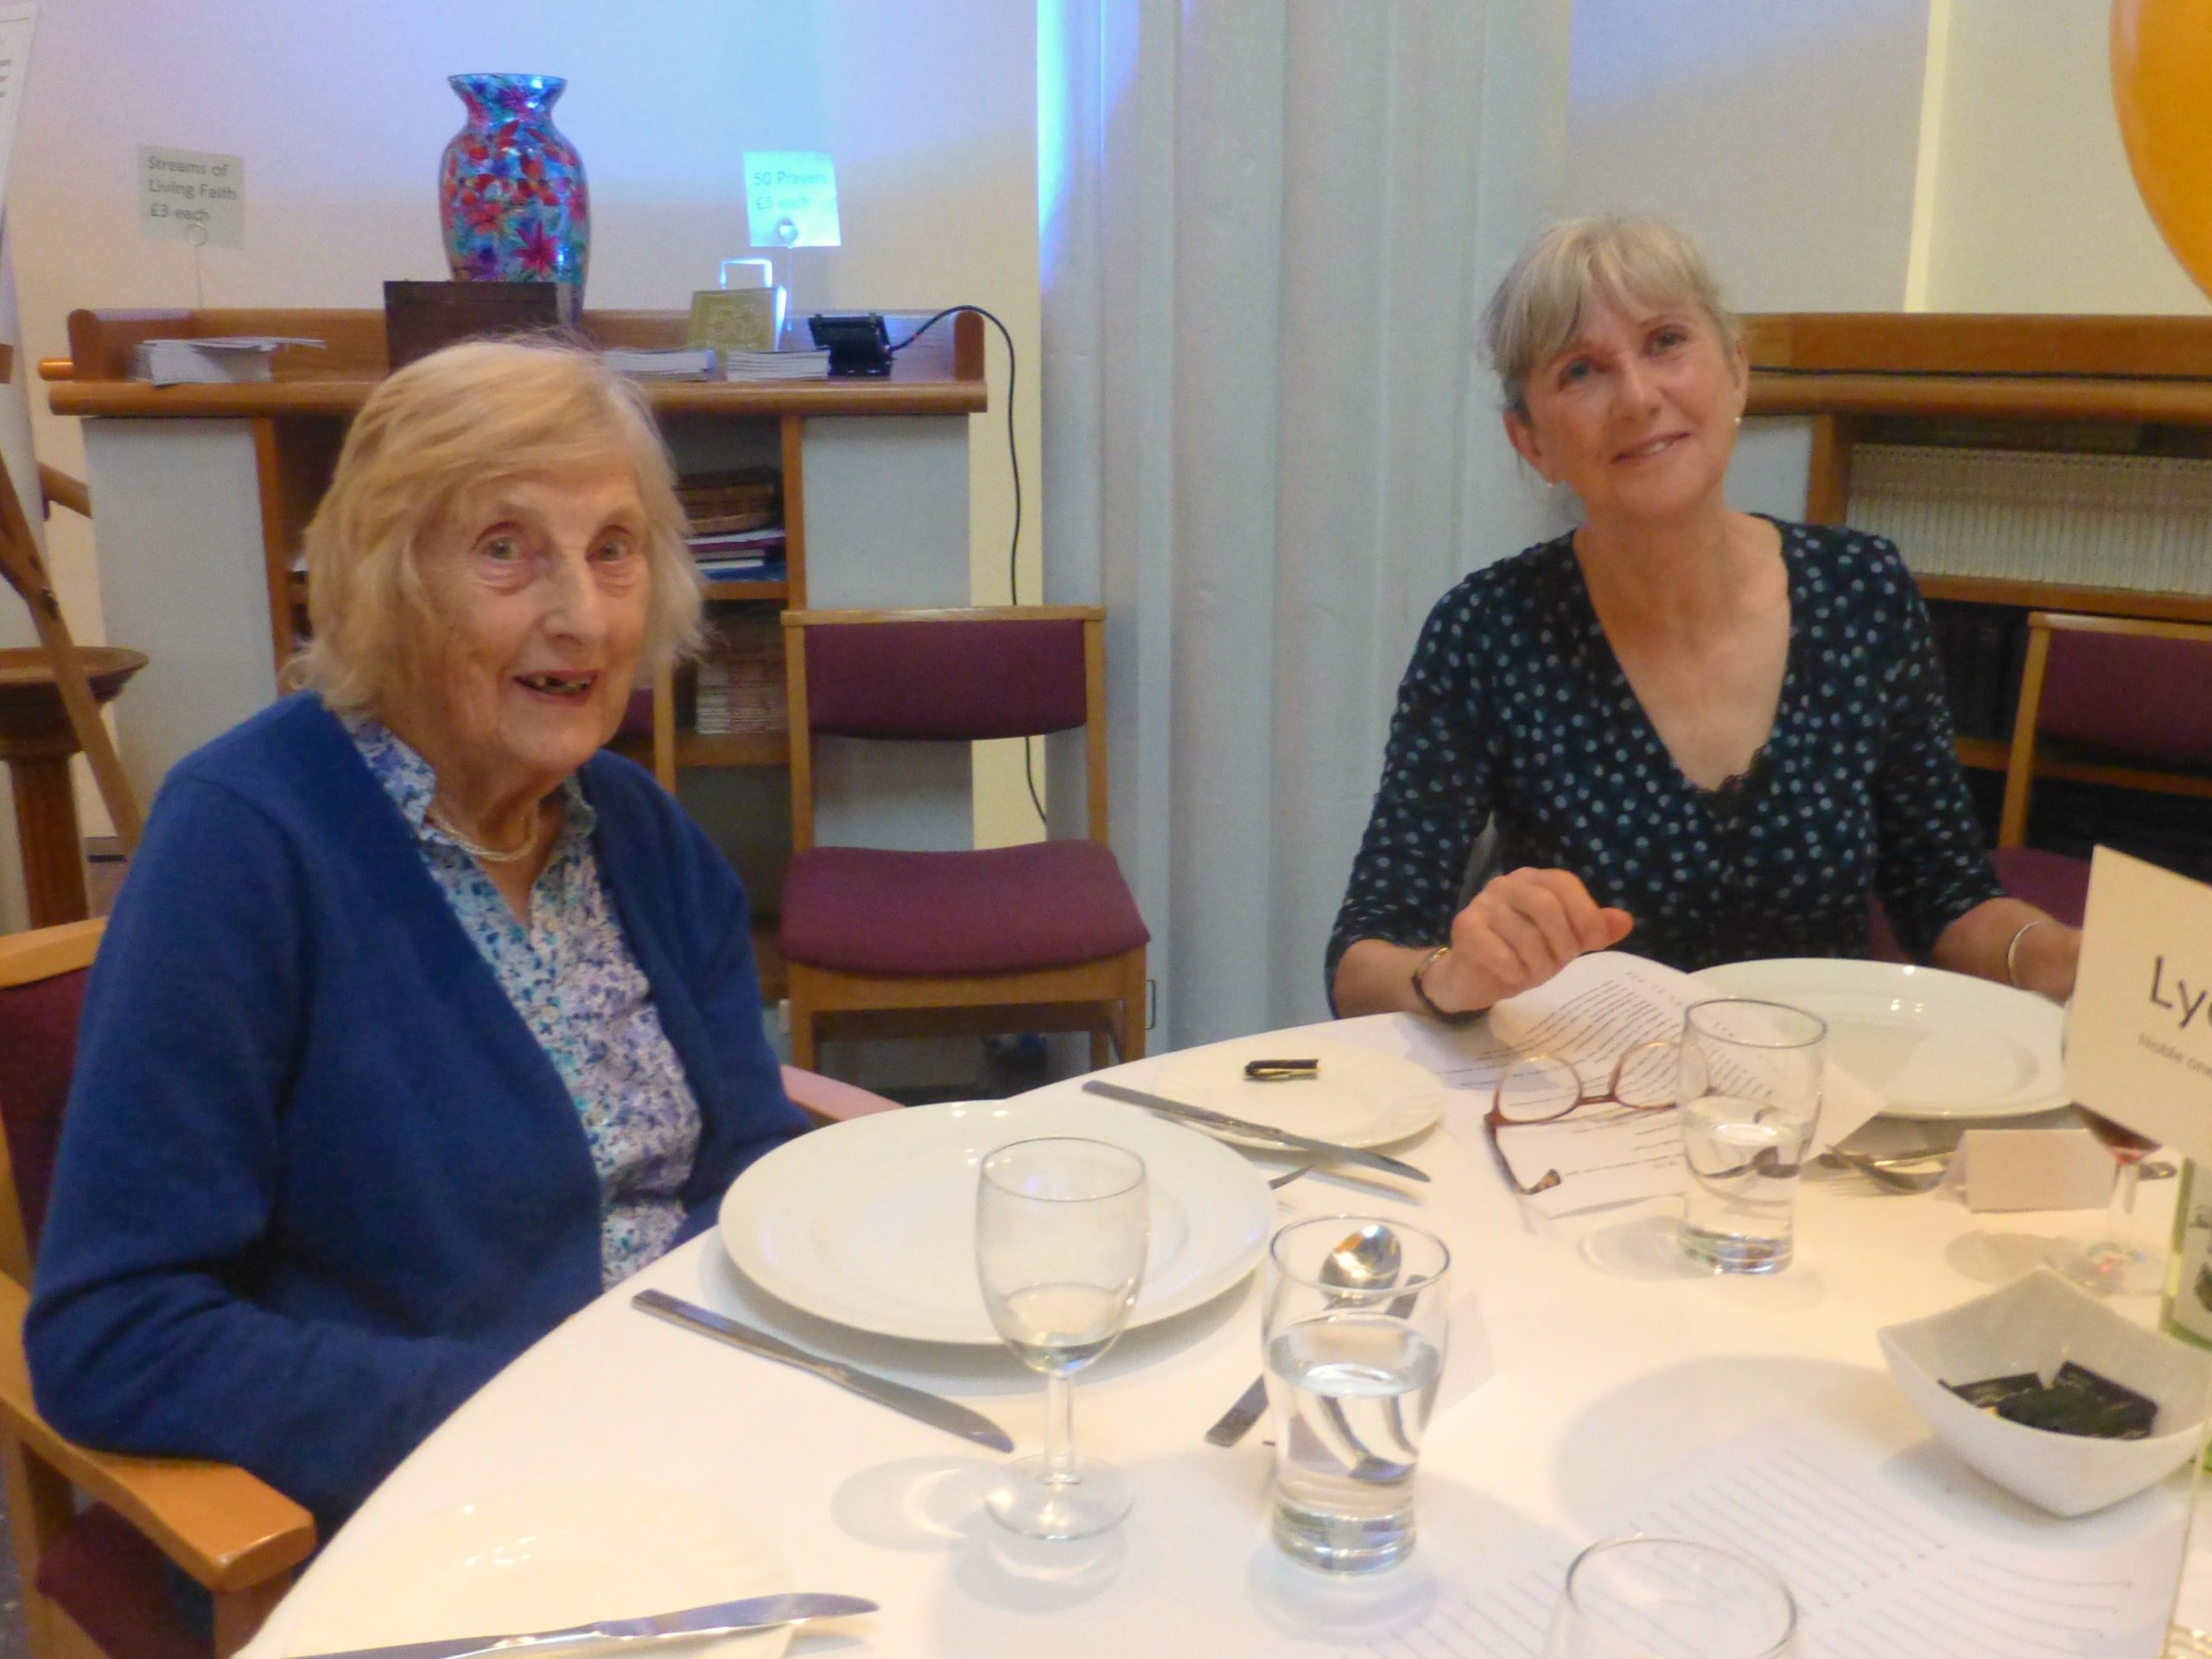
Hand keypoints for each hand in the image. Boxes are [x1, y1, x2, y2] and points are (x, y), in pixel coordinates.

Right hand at [1427, 868, 1632, 1011]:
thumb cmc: (1522, 954)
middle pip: (1545, 905)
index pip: (1564, 883)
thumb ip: (1592, 930)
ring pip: (1523, 934)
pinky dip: (1514, 971)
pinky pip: (1498, 951)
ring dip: (1538, 963)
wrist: (1473, 978)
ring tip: (1535, 975)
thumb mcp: (1564, 942)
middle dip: (1562, 942)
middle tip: (1561, 964)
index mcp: (1533, 880)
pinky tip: (1513, 977)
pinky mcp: (1464, 928)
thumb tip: (1625, 921)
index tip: (1596, 942)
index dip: (1585, 913)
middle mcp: (1505, 884)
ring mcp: (1482, 904)